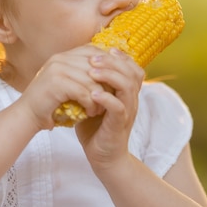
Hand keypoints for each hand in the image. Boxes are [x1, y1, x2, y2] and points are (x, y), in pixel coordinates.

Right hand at [17, 45, 107, 129]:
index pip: (91, 50)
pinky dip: (91, 104)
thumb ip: (80, 74)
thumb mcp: (66, 83)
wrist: (27, 116)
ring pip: (91, 79)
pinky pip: (84, 92)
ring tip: (101, 109)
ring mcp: (57, 69)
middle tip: (112, 97)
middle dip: (106, 81)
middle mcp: (59, 59)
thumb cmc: (48, 103)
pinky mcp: (57, 83)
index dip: (106, 63)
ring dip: (100, 96)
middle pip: (95, 64)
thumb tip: (107, 72)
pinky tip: (91, 113)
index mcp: (62, 56)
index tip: (115, 79)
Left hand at [75, 47, 144, 170]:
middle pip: (132, 72)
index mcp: (127, 93)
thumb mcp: (93, 102)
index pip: (132, 67)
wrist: (102, 157)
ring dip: (110, 76)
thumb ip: (90, 85)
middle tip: (93, 58)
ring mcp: (127, 112)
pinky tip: (93, 94)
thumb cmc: (96, 128)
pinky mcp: (119, 125)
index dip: (120, 56)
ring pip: (127, 86)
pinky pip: (119, 107)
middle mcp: (131, 100)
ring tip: (92, 71)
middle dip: (112, 61)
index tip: (102, 49)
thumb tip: (74, 65)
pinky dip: (106, 98)